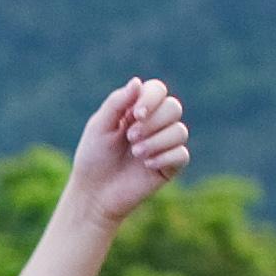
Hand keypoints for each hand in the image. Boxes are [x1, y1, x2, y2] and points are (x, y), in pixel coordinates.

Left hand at [66, 78, 190, 227]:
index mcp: (137, 110)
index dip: (151, 98)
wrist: (94, 194)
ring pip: (180, 131)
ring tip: (136, 154)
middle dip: (153, 122)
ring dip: (157, 141)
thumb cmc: (93, 158)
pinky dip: (165, 158)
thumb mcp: (99, 127)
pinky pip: (182, 154)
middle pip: (173, 107)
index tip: (136, 115)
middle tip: (130, 138)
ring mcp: (164, 145)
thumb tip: (137, 81)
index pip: (157, 90)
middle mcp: (155, 124)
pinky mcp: (170, 166)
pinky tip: (147, 166)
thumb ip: (117, 103)